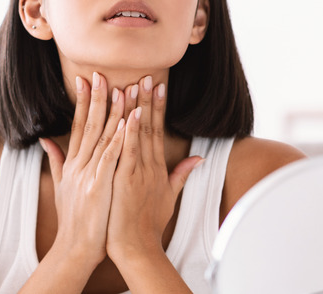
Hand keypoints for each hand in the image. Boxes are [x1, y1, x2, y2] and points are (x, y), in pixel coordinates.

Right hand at [40, 72, 125, 268]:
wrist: (75, 248)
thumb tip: (45, 139)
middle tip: (102, 73)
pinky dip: (119, 137)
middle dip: (96, 97)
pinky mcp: (100, 185)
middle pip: (89, 124)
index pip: (79, 125)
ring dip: (113, 110)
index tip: (87, 79)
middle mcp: (79, 164)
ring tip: (122, 88)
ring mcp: (89, 174)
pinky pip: (111, 156)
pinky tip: (128, 120)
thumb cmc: (74, 219)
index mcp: (73, 163)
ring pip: (102, 135)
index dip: (83, 101)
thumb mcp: (61, 186)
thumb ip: (55, 160)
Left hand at [106, 76, 203, 262]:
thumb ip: (181, 175)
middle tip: (148, 74)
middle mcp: (149, 167)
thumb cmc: (148, 225)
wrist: (137, 247)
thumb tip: (198, 158)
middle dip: (149, 99)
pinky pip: (127, 151)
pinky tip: (128, 114)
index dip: (157, 107)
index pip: (157, 131)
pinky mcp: (125, 180)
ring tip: (134, 84)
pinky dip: (128, 132)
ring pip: (138, 134)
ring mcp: (137, 172)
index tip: (157, 85)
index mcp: (156, 169)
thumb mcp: (168, 197)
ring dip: (136, 108)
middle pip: (149, 127)